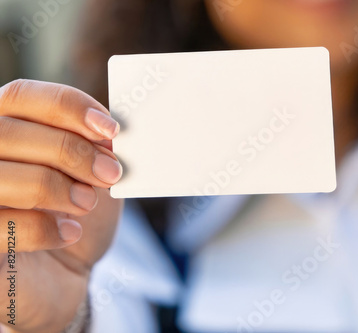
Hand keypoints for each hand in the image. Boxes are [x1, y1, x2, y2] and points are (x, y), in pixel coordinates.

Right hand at [0, 80, 123, 332]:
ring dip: (57, 189)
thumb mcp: (93, 176)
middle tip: (110, 173)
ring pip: (0, 176)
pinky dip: (42, 229)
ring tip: (86, 203)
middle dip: (71, 152)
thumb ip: (96, 148)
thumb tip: (111, 129)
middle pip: (9, 132)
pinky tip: (68, 232)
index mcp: (8, 127)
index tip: (110, 130)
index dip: (68, 107)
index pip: (23, 95)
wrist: (63, 274)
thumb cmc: (74, 216)